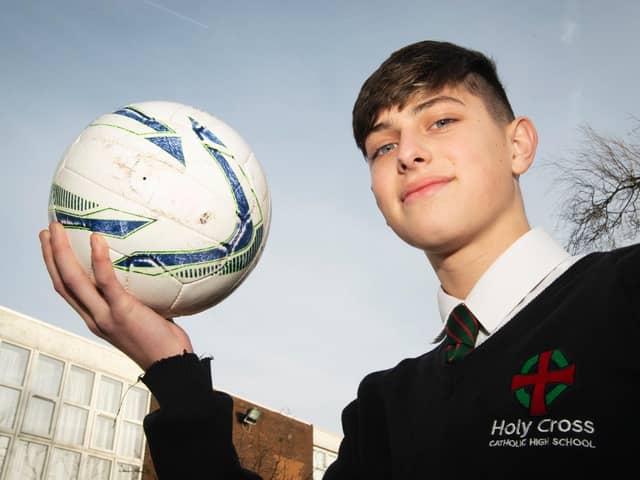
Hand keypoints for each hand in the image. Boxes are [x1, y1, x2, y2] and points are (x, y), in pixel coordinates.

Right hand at [39, 222, 192, 370]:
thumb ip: (140, 298)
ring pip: (73, 280)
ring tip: (58, 229)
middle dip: (51, 256)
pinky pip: (105, 281)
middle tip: (48, 230)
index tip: (53, 246)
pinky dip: (98, 259)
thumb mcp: (146, 316)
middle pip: (62, 282)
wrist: (171, 364)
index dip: (56, 268)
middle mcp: (94, 317)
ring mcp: (105, 316)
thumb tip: (152, 273)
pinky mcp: (121, 312)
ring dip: (61, 252)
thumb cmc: (164, 342)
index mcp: (96, 319)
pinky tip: (96, 238)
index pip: (68, 291)